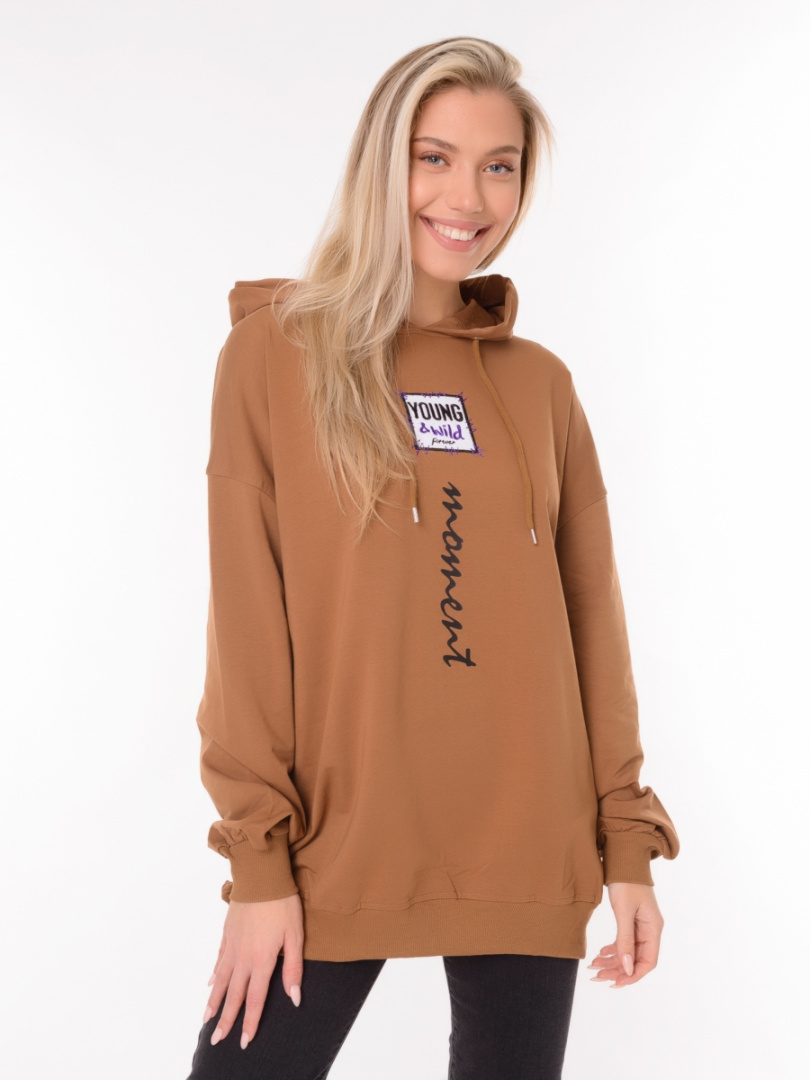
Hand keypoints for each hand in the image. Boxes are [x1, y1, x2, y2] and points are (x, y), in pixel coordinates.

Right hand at [202, 892, 304, 1048]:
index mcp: (262, 960)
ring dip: (214, 1002)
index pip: (256, 999)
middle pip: (234, 995)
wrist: (261, 876)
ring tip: (207, 1020)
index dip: (250, 1021)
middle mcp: (243, 957)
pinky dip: (215, 975)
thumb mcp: (295, 935)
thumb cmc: (283, 903)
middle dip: (226, 1019)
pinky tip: (211, 985)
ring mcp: (233, 945)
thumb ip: (294, 968)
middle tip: (217, 1040)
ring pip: (222, 980)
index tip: (244, 1041)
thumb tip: (294, 997)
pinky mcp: (227, 933)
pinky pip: (219, 960)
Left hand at [587, 882, 663, 988]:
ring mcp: (640, 925)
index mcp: (653, 928)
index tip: (615, 983)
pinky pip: (624, 942)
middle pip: (636, 959)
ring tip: (594, 966)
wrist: (623, 858)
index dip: (633, 975)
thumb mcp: (624, 911)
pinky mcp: (631, 920)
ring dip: (613, 961)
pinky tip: (600, 953)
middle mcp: (649, 929)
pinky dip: (612, 949)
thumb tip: (627, 968)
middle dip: (618, 970)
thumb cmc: (626, 882)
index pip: (648, 961)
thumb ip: (625, 940)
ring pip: (628, 952)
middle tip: (597, 975)